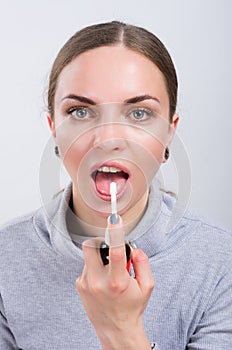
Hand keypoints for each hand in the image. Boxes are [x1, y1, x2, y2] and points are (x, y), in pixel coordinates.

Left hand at [76, 216, 153, 349]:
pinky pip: (86, 266)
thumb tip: (133, 247)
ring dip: (100, 258)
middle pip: (90, 247)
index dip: (116, 233)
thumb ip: (143, 263)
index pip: (116, 252)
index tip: (115, 219)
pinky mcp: (80, 285)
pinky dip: (95, 267)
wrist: (115, 329)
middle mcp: (98, 282)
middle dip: (100, 241)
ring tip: (110, 272)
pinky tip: (103, 280)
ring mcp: (86, 284)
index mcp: (118, 282)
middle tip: (110, 248)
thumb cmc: (132, 307)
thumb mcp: (146, 286)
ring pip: (89, 256)